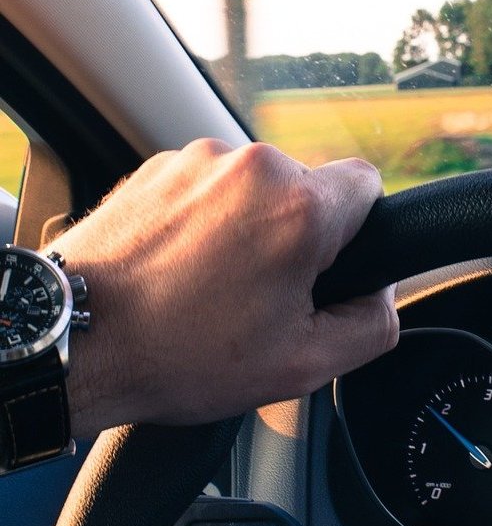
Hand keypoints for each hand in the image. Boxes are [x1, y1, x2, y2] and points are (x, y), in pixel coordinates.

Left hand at [50, 140, 398, 437]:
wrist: (75, 341)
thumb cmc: (180, 355)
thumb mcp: (304, 365)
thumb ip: (373, 325)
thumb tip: (381, 295)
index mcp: (300, 209)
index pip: (369, 184)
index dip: (359, 231)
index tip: (325, 268)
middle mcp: (254, 167)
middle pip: (309, 190)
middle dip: (297, 236)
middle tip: (262, 294)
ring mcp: (200, 160)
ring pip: (257, 189)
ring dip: (249, 227)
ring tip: (211, 285)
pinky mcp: (158, 165)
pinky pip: (210, 187)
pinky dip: (206, 221)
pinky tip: (181, 268)